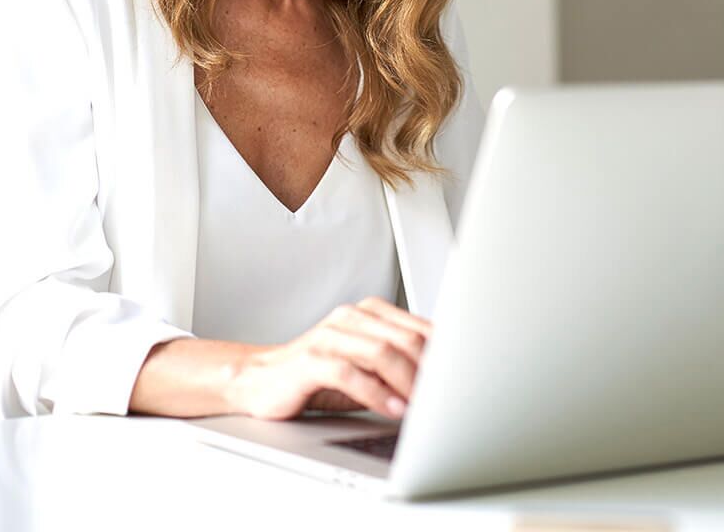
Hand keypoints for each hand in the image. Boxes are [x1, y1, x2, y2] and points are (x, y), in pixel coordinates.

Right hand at [225, 297, 431, 420]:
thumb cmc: (317, 378)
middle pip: (406, 339)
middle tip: (447, 399)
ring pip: (382, 352)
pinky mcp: (310, 360)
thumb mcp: (365, 369)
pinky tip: (391, 409)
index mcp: (368, 313)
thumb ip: (398, 367)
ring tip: (424, 408)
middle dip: (431, 372)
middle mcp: (350, 318)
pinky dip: (376, 393)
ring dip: (409, 383)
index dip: (445, 356)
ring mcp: (329, 336)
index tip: (462, 382)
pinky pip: (350, 373)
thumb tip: (444, 384)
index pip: (419, 328)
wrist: (261, 381)